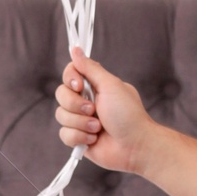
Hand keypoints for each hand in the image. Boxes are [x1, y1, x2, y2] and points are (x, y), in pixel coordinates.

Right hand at [54, 47, 152, 173]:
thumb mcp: (110, 86)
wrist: (135, 146)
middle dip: (75, 105)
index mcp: (94, 86)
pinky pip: (64, 134)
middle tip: (94, 110)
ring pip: (61, 115)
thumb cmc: (128, 115)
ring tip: (98, 128)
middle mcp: (86, 101)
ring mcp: (81, 120)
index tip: (79, 86)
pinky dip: (80, 137)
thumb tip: (76, 50)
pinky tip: (94, 139)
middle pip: (61, 94)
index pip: (70, 74)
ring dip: (81, 123)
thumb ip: (90, 68)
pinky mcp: (78, 138)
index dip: (70, 79)